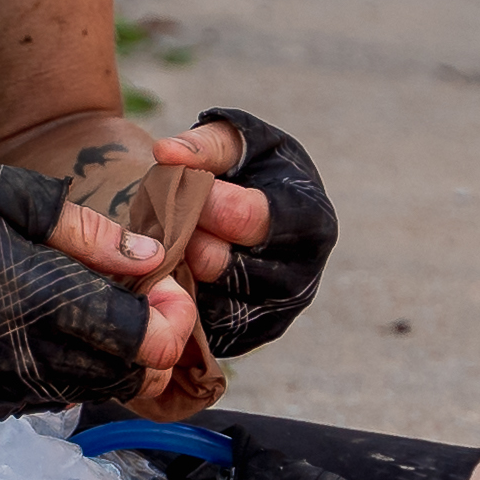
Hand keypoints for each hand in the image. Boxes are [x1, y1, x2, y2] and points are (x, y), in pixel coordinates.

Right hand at [0, 166, 183, 416]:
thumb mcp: (5, 195)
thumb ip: (84, 231)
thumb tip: (148, 258)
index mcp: (34, 300)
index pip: (139, 339)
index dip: (170, 318)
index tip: (164, 284)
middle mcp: (22, 357)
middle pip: (126, 375)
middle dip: (150, 341)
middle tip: (140, 295)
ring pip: (91, 391)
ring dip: (111, 357)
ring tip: (94, 305)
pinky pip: (48, 397)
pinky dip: (68, 370)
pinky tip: (48, 328)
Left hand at [174, 106, 333, 355]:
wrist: (249, 208)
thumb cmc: (246, 168)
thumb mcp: (234, 141)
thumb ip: (204, 144)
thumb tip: (168, 154)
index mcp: (310, 219)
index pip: (247, 218)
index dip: (205, 201)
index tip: (185, 184)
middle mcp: (301, 274)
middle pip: (222, 265)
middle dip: (185, 236)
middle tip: (169, 216)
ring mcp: (276, 313)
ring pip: (206, 300)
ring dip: (177, 269)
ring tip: (169, 239)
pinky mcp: (247, 338)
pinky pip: (199, 325)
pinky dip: (180, 297)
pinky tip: (173, 268)